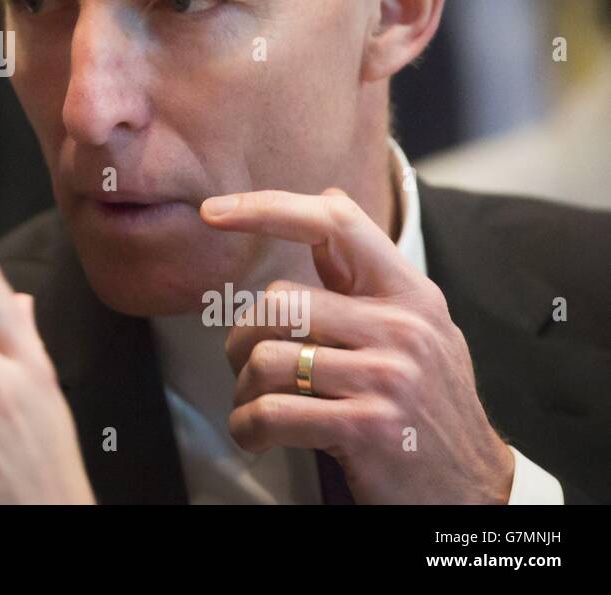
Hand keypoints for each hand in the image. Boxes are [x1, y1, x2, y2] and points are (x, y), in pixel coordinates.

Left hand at [201, 187, 514, 503]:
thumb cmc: (428, 405)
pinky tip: (254, 436)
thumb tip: (330, 197)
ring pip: (267, 358)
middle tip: (246, 367)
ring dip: (242, 389)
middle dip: (242, 338)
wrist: (474, 491)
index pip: (334, 224)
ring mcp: (387, 379)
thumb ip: (369, 275)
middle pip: (278, 302)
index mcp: (411, 294)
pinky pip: (271, 412)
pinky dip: (247, 427)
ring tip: (254, 406)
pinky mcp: (367, 428)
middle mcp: (403, 329)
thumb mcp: (420, 328)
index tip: (213, 210)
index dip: (266, 208)